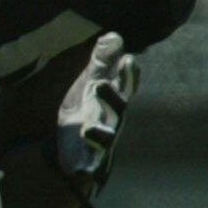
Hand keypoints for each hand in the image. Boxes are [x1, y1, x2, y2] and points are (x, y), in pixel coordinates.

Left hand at [55, 32, 137, 190]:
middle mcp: (113, 120)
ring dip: (98, 134)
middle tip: (100, 83)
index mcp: (113, 100)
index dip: (127, 75)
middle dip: (111, 97)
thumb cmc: (90, 109)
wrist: (79, 147)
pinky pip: (90, 166)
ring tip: (87, 130)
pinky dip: (86, 168)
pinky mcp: (89, 160)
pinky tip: (81, 171)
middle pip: (117, 109)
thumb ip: (102, 62)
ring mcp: (102, 141)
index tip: (127, 60)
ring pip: (104, 138)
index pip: (125, 85)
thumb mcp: (92, 84)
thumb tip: (112, 35)